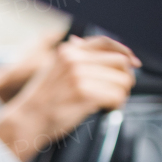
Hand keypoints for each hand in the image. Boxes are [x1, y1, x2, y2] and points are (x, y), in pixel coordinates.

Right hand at [0, 35, 140, 161]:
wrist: (27, 119)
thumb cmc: (42, 99)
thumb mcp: (54, 69)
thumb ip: (72, 57)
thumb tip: (83, 42)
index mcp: (68, 51)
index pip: (106, 43)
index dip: (124, 52)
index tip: (134, 63)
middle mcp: (74, 60)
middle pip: (121, 63)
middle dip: (123, 79)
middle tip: (114, 92)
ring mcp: (79, 76)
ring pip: (123, 81)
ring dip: (120, 95)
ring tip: (106, 103)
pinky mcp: (84, 94)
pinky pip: (117, 96)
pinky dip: (115, 105)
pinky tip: (104, 109)